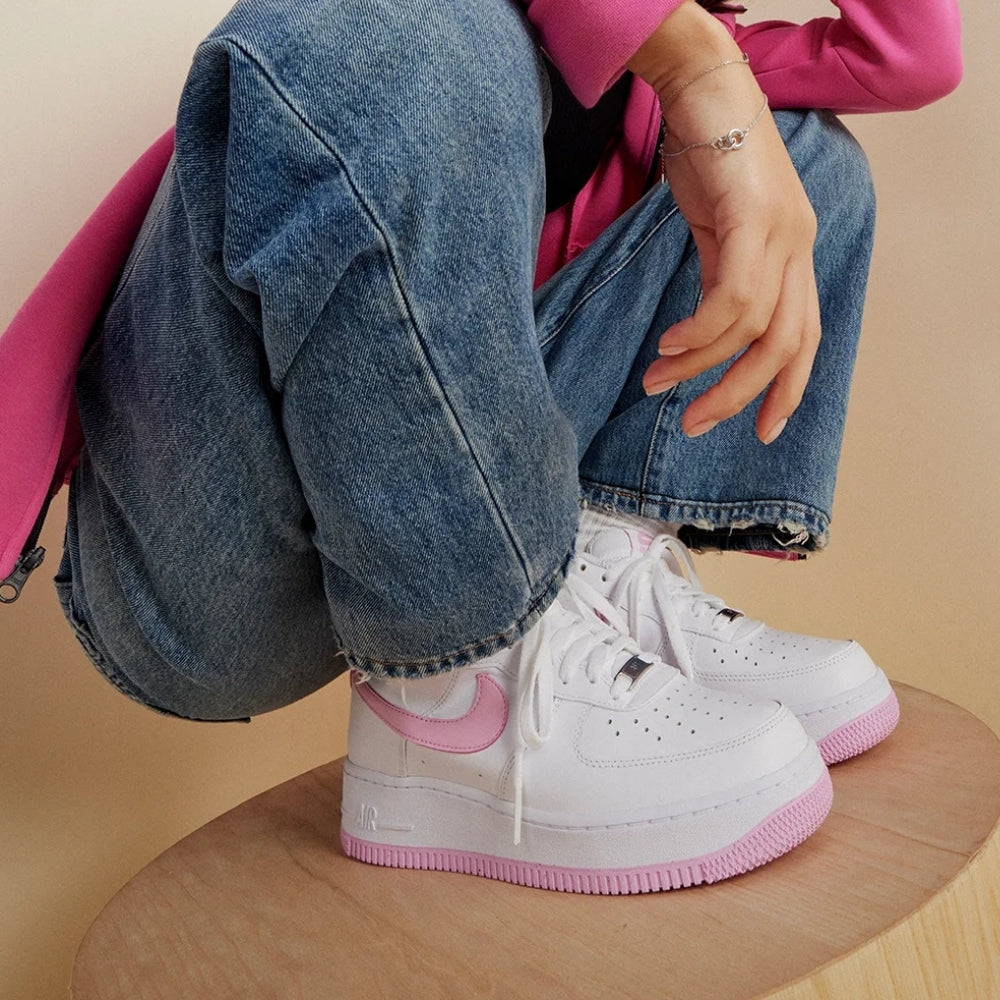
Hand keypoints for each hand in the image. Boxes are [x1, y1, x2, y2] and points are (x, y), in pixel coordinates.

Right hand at [628, 3, 819, 443]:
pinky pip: (733, 293)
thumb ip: (720, 278)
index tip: (760, 432)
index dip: (787, 390)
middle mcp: (798, 246)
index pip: (803, 337)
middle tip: (694, 424)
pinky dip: (701, 329)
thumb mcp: (715, 229)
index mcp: (792, 253)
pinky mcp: (754, 216)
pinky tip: (669, 345)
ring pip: (755, 326)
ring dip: (701, 365)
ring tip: (659, 381)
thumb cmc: (705, 152)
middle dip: (741, 395)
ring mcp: (782, 230)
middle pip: (786, 345)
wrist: (700, 83)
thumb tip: (703, 336)